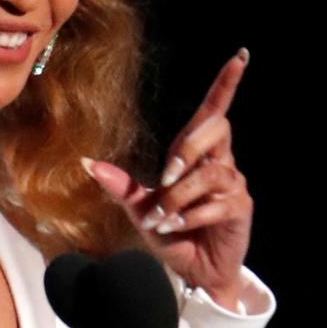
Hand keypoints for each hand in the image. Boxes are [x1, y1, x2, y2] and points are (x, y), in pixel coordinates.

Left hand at [83, 50, 252, 308]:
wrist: (192, 271)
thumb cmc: (171, 234)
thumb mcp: (140, 209)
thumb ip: (120, 185)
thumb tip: (86, 163)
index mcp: (195, 154)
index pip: (215, 111)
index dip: (226, 84)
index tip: (240, 56)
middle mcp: (219, 163)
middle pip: (214, 129)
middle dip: (186, 151)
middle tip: (163, 181)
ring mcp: (233, 185)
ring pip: (207, 173)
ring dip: (178, 198)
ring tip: (162, 220)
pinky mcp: (239, 208)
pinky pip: (213, 203)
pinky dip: (187, 218)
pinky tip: (175, 229)